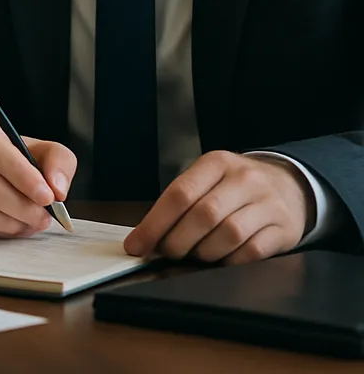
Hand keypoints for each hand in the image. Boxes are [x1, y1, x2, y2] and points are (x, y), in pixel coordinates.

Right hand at [0, 113, 76, 236]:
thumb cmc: (18, 160)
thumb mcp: (44, 151)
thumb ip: (58, 162)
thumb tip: (57, 189)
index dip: (19, 173)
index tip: (47, 196)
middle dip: (21, 206)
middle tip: (45, 217)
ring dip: (11, 222)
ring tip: (31, 222)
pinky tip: (13, 225)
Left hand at [124, 151, 312, 264]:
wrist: (289, 185)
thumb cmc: (235, 186)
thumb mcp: (209, 179)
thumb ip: (181, 202)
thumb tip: (146, 236)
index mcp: (216, 162)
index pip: (179, 194)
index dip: (154, 223)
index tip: (136, 245)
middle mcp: (243, 179)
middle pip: (203, 215)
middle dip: (178, 241)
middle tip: (168, 252)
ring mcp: (267, 203)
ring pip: (228, 234)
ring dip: (204, 252)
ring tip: (196, 254)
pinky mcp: (283, 228)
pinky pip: (252, 252)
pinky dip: (230, 261)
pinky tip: (222, 260)